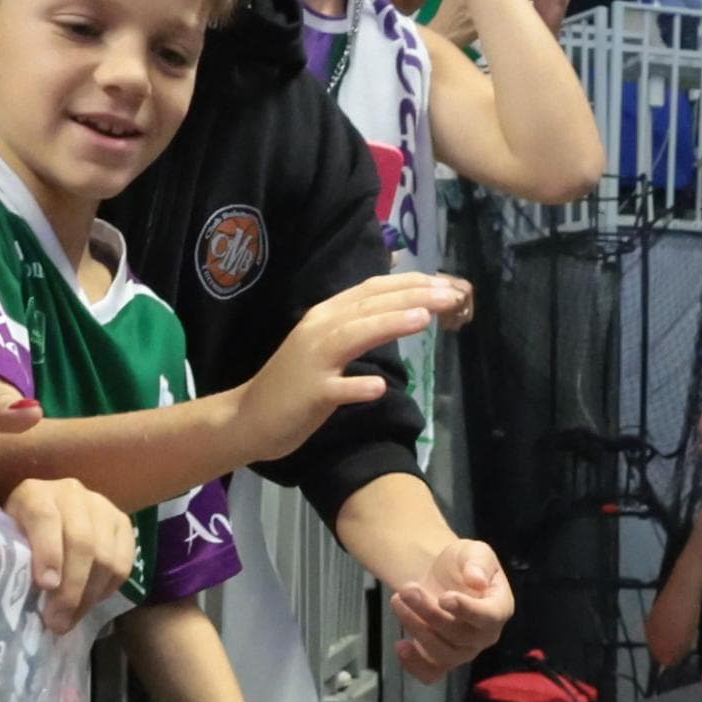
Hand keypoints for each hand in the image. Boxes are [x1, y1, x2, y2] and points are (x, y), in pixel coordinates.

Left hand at [6, 476, 138, 633]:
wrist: (46, 515)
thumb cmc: (20, 536)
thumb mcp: (6, 541)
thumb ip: (13, 561)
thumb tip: (18, 600)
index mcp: (34, 494)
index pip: (45, 518)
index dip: (48, 553)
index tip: (46, 586)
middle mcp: (71, 493)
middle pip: (81, 542)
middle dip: (71, 588)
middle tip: (58, 620)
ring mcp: (101, 506)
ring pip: (105, 556)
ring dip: (89, 595)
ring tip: (72, 619)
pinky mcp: (122, 522)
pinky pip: (123, 562)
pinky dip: (108, 588)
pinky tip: (90, 601)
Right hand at [238, 272, 471, 462]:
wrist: (250, 418)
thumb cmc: (295, 383)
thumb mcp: (327, 345)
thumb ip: (358, 325)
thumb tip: (401, 305)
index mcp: (325, 316)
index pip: (372, 290)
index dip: (410, 283)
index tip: (446, 283)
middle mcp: (319, 330)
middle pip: (369, 307)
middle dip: (413, 297)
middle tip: (452, 294)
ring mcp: (313, 362)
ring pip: (354, 337)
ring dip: (389, 325)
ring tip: (425, 318)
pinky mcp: (310, 395)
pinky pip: (336, 390)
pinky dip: (357, 387)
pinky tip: (378, 388)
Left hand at [390, 538, 513, 682]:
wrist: (440, 577)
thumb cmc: (462, 564)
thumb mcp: (474, 551)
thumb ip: (478, 563)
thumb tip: (477, 580)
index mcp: (499, 608)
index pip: (489, 617)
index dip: (467, 610)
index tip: (444, 597)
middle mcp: (484, 636)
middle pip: (459, 635)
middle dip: (429, 612)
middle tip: (407, 589)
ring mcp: (464, 651)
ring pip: (442, 653)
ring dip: (416, 628)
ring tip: (397, 600)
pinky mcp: (442, 660)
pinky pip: (431, 674)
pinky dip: (414, 665)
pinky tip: (400, 644)